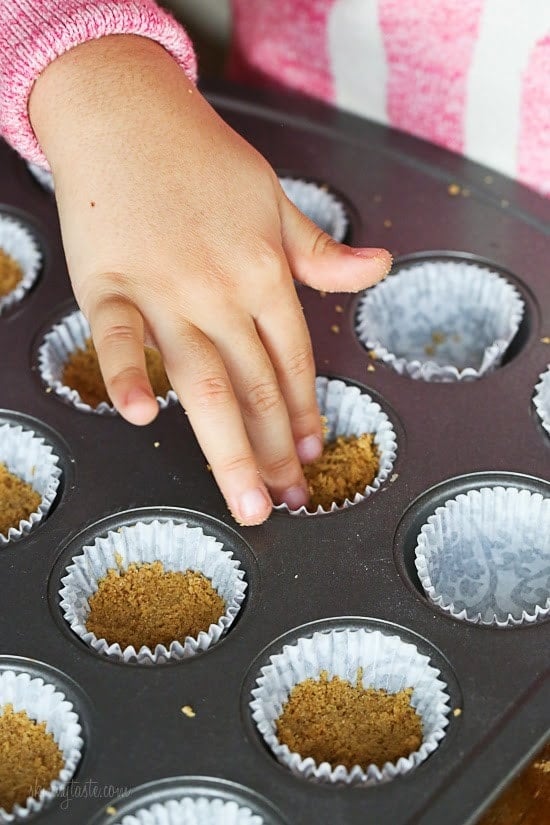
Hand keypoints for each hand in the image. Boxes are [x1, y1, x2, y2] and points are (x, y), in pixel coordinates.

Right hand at [29, 35, 390, 524]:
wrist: (129, 110)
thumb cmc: (202, 159)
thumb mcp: (276, 200)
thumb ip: (321, 252)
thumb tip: (379, 269)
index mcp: (267, 273)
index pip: (295, 364)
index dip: (305, 417)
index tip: (310, 458)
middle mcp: (223, 290)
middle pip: (258, 389)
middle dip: (276, 455)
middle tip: (285, 504)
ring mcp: (166, 289)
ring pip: (205, 382)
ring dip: (230, 449)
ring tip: (248, 500)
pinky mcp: (108, 282)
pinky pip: (116, 336)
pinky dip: (126, 374)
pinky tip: (141, 415)